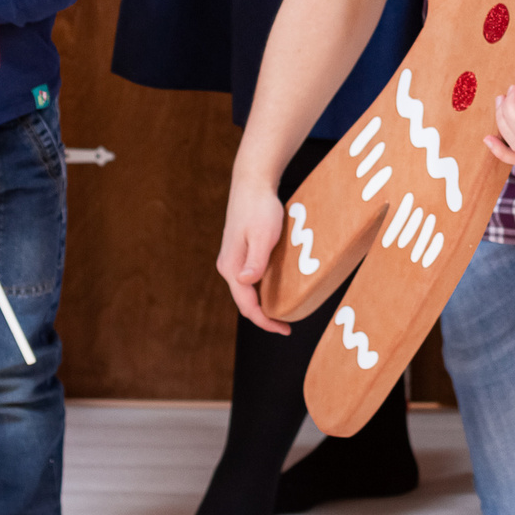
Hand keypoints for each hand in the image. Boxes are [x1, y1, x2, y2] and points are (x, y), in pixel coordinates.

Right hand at [214, 178, 289, 333]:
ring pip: (246, 291)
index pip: (246, 305)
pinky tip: (276, 289)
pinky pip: (249, 279)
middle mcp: (228, 267)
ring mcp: (232, 260)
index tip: (284, 329)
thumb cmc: (259, 208)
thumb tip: (244, 281)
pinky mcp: (239, 252)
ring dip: (263, 303)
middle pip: (244, 302)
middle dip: (264, 316)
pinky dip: (262, 290)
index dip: (265, 321)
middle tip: (286, 325)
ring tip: (284, 311)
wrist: (251, 184)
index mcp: (231, 267)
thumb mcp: (263, 235)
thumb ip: (255, 260)